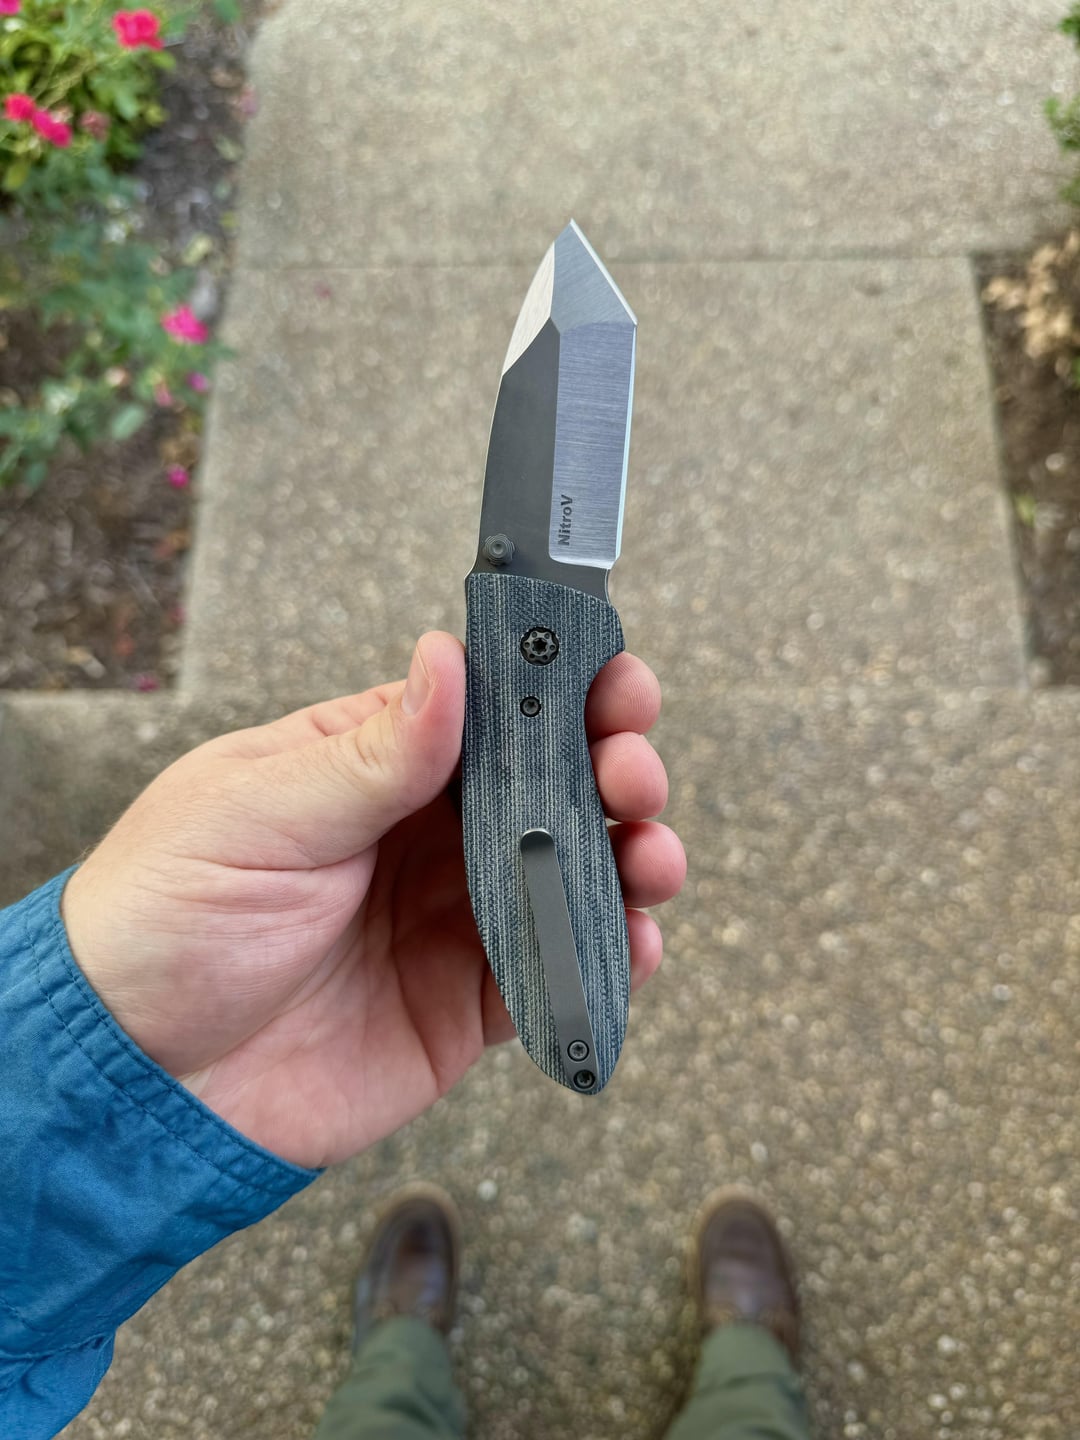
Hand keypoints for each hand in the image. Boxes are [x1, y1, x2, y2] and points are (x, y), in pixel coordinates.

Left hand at [61, 632, 685, 1168]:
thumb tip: (446, 661)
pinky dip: (612, 953)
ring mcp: (453, 916)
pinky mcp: (468, 1001)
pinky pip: (561, 967)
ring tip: (649, 855)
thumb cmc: (166, 922)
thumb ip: (372, 753)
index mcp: (372, 765)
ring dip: (632, 855)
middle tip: (629, 771)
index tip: (614, 681)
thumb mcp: (259, 815)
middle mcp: (424, 834)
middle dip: (612, 766)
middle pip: (552, 783)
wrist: (140, 1082)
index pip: (490, 707)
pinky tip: (635, 940)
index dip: (562, 687)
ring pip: (574, 870)